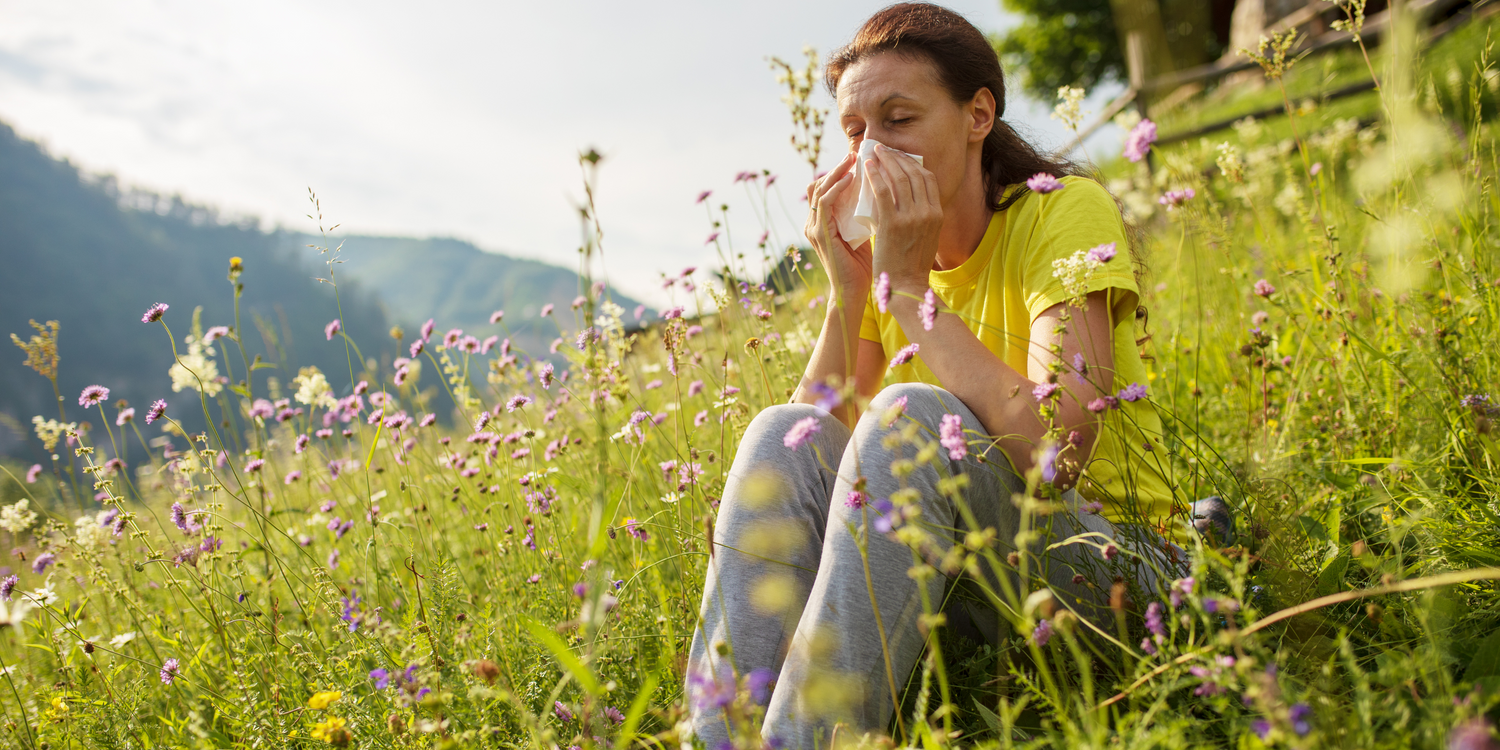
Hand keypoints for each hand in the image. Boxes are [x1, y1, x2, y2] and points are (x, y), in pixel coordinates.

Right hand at [804, 151, 871, 302]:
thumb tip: (889, 192)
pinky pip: (824, 202)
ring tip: (855, 159)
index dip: (841, 171)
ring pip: (819, 188)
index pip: (827, 188)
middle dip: (839, 166)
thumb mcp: (868, 233)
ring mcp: (813, 228)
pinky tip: (851, 179)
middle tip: (859, 152)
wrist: (856, 293)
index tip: (864, 160)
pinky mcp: (818, 234)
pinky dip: (836, 187)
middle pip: (819, 183)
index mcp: (824, 223)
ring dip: (837, 171)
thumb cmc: (867, 266)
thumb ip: (869, 214)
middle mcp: (814, 223)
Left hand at [866, 144, 942, 293]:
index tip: (899, 157)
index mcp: (937, 215)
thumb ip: (921, 216)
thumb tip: (906, 196)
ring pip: (899, 179)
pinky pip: (882, 192)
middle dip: (898, 157)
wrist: (905, 286)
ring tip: (874, 153)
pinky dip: (874, 176)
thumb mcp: (926, 236)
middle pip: (914, 174)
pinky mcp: (892, 224)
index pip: (928, 179)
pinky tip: (867, 168)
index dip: (913, 164)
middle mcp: (927, 213)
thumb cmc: (911, 264)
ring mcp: (911, 218)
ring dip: (886, 161)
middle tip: (883, 149)